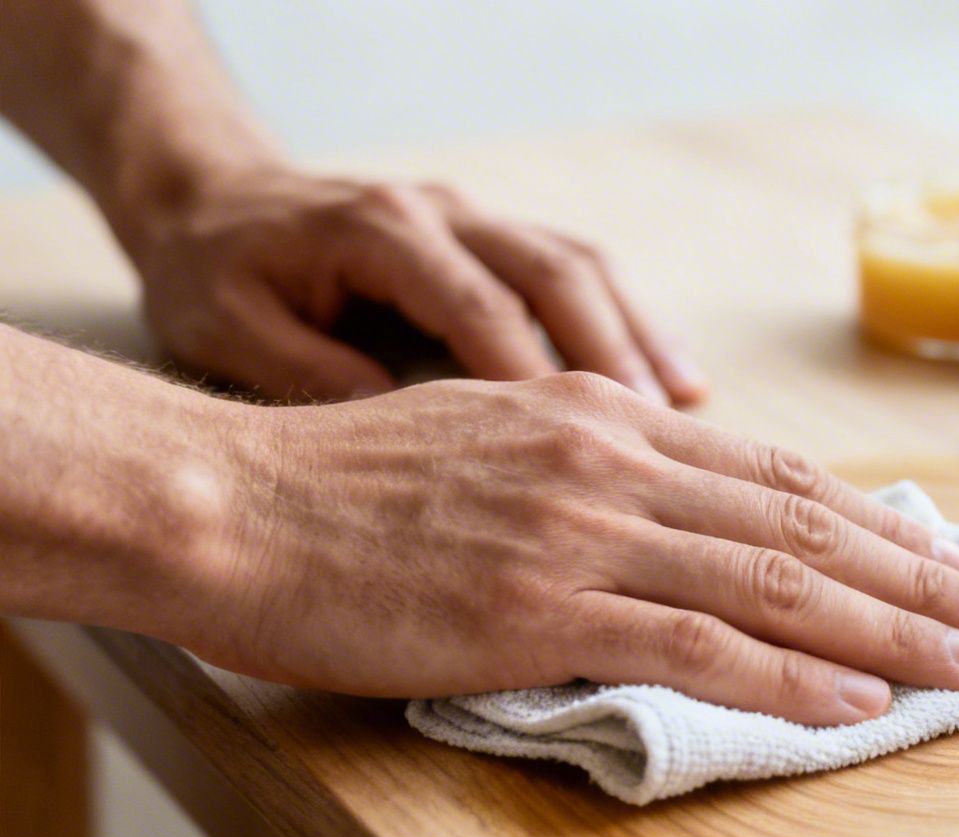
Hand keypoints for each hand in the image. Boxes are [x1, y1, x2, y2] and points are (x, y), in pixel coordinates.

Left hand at [128, 165, 704, 404]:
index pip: (475, 304)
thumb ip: (298, 370)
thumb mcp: (220, 328)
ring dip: (640, 338)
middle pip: (555, 273)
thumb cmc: (215, 277)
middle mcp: (442, 213)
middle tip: (660, 433)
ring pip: (584, 269)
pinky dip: (633, 328)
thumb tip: (391, 425)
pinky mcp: (495, 240)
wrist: (210, 202)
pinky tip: (674, 388)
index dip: (531, 377)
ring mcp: (477, 220)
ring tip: (689, 409)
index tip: (574, 454)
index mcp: (378, 231)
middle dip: (613, 354)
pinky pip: (583, 276)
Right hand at [193, 372, 958, 724]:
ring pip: (777, 584)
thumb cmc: (351, 487)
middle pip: (807, 526)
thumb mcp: (495, 441)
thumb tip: (684, 519)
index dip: (881, 524)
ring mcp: (584, 533)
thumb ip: (595, 473)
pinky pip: (699, 646)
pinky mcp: (542, 609)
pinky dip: (791, 678)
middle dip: (920, 580)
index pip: (781, 476)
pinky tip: (856, 704)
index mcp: (608, 418)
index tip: (949, 562)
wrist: (232, 502)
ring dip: (891, 633)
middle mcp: (616, 461)